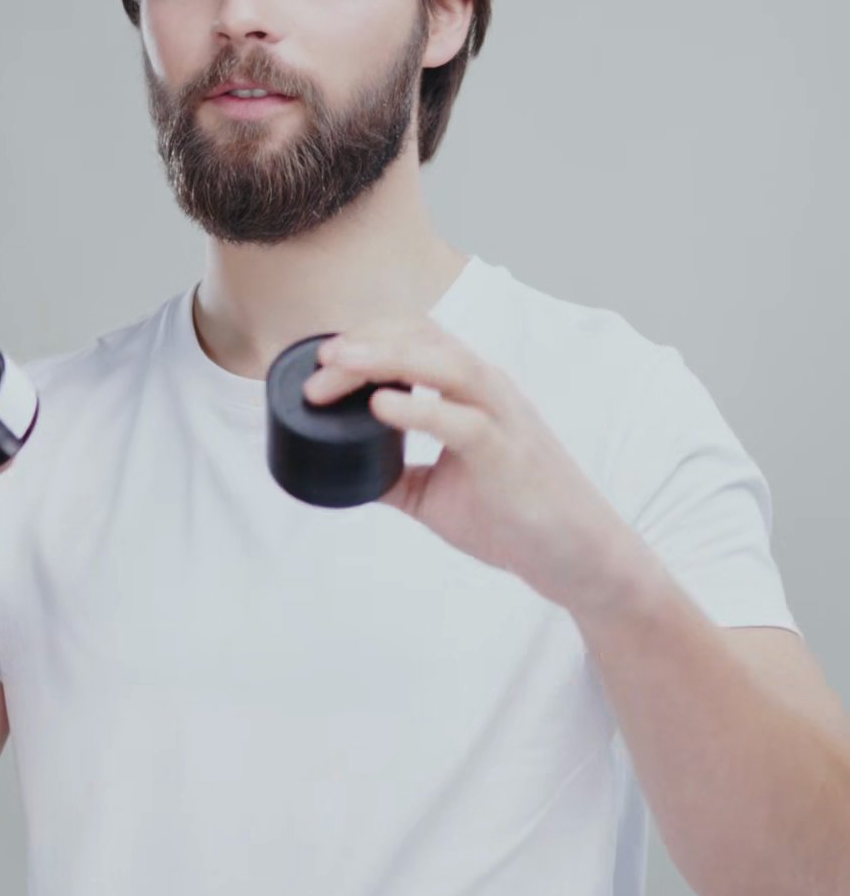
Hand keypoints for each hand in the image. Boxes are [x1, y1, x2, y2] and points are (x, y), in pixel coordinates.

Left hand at [303, 313, 650, 616]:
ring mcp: (502, 419)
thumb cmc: (515, 520)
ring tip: (339, 366)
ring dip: (386, 359)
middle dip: (366, 344)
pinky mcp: (508, 454)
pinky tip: (381, 406)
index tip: (324, 359)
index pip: (419, 339)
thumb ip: (397, 474)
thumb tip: (346, 474)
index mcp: (473, 394)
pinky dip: (419, 408)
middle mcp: (489, 393)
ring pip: (445, 365)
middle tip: (319, 365)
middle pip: (425, 339)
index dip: (369, 338)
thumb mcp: (437, 495)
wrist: (576, 557)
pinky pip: (461, 420)